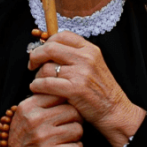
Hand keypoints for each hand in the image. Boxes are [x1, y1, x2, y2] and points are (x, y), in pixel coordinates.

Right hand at [6, 93, 83, 146]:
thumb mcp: (26, 112)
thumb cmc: (23, 133)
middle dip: (76, 120)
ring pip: (78, 129)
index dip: (68, 103)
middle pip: (73, 112)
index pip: (61, 94)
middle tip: (69, 126)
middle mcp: (35, 119)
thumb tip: (68, 88)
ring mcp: (41, 137)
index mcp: (30, 105)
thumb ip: (43, 100)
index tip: (66, 110)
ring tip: (66, 138)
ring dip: (76, 136)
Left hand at [29, 32, 144, 146]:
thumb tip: (48, 48)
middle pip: (50, 48)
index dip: (47, 42)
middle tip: (32, 65)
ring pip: (47, 68)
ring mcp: (81, 73)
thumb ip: (75, 55)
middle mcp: (86, 58)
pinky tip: (37, 89)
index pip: (62, 36)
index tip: (41, 52)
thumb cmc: (100, 90)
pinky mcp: (75, 89)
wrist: (115, 110)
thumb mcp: (93, 65)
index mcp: (90, 49)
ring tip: (39, 82)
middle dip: (36, 56)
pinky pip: (46, 83)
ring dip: (37, 75)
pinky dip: (37, 86)